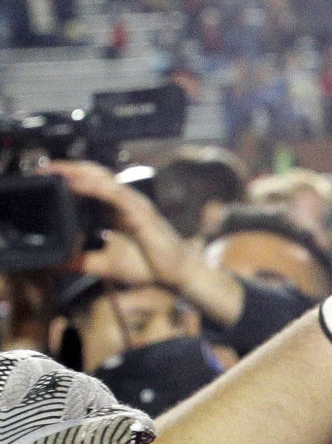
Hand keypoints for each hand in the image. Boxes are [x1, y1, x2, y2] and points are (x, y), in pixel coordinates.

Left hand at [44, 158, 246, 324]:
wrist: (178, 276)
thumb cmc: (148, 267)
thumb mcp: (104, 265)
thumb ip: (79, 261)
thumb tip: (51, 264)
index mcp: (116, 210)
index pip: (91, 185)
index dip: (68, 177)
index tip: (42, 176)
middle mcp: (126, 202)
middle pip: (95, 176)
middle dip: (69, 168)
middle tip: (41, 167)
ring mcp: (135, 205)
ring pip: (104, 180)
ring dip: (78, 173)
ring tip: (55, 170)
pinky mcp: (142, 213)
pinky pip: (116, 195)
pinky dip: (95, 188)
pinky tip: (77, 185)